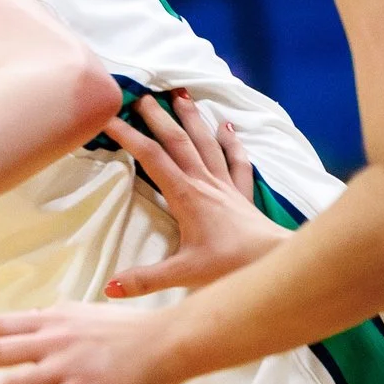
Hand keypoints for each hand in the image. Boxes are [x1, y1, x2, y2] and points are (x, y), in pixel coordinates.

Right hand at [100, 93, 288, 298]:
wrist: (274, 262)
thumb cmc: (230, 266)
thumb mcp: (182, 275)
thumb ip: (144, 280)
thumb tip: (108, 288)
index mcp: (185, 196)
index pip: (151, 158)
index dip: (128, 136)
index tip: (109, 118)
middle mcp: (204, 183)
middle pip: (178, 141)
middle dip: (158, 117)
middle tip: (142, 95)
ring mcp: (224, 185)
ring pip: (206, 143)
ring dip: (192, 118)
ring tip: (181, 94)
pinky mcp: (241, 194)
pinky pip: (236, 161)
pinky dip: (231, 141)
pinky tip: (227, 126)